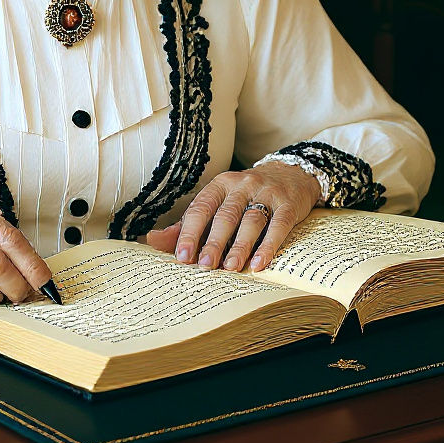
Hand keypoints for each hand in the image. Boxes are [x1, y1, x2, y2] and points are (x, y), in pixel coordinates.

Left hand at [146, 163, 321, 272]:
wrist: (290, 175)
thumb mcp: (216, 203)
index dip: (190, 232)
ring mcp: (266, 193)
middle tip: (205, 265)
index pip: (201, 208)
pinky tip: (259, 264)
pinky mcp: (288, 205)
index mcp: (219, 185)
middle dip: (213, 241)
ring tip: (230, 267)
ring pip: (251, 220)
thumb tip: (153, 240)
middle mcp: (241, 186)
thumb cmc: (245, 197)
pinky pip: (278, 225)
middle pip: (225, 215)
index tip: (183, 256)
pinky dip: (268, 246)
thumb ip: (187, 224)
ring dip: (240, 245)